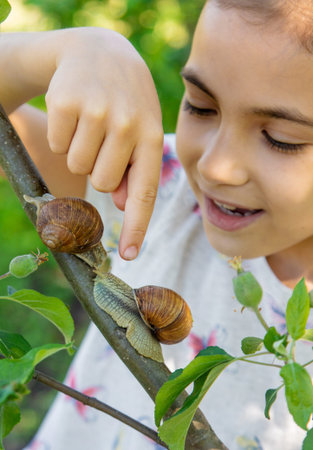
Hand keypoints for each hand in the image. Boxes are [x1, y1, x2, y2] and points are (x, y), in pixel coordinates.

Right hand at [46, 28, 163, 259]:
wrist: (99, 52)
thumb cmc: (124, 101)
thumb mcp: (141, 130)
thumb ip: (135, 169)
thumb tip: (120, 204)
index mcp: (153, 136)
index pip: (145, 191)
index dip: (136, 226)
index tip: (129, 255)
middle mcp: (129, 124)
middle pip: (102, 183)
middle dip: (99, 169)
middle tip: (104, 138)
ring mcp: (97, 112)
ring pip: (78, 165)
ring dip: (80, 151)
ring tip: (91, 122)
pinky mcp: (68, 102)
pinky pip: (58, 145)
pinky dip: (63, 135)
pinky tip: (76, 111)